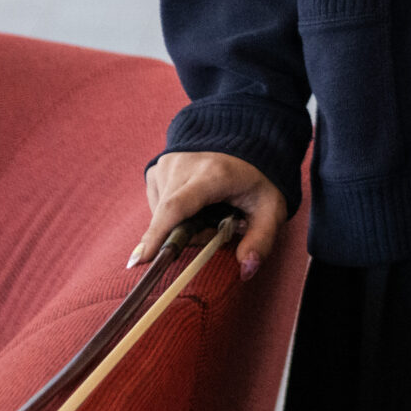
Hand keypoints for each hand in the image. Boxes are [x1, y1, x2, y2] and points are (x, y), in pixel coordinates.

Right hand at [130, 150, 286, 278]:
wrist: (244, 139)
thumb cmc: (257, 177)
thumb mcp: (271, 208)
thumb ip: (262, 240)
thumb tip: (246, 270)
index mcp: (213, 174)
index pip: (177, 207)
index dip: (157, 234)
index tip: (139, 260)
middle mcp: (183, 164)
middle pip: (168, 218)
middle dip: (188, 236)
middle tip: (217, 228)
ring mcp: (166, 163)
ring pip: (161, 214)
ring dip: (181, 225)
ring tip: (209, 211)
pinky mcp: (156, 167)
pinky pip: (157, 204)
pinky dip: (172, 214)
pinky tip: (194, 203)